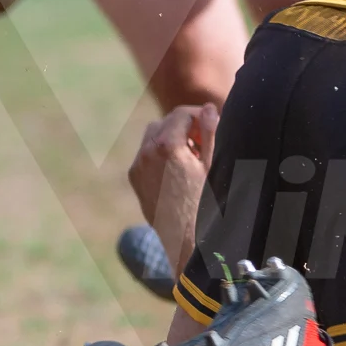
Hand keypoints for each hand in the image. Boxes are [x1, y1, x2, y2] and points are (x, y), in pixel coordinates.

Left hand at [128, 102, 218, 235]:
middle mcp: (148, 152)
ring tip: (189, 156)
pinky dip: (159, 153)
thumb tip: (207, 108)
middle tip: (201, 141)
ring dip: (170, 138)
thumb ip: (208, 133)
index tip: (209, 124)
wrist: (184, 237)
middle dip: (183, 126)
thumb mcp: (211, 165)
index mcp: (169, 146)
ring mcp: (138, 165)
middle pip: (165, 122)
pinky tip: (176, 170)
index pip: (181, 114)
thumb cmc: (205, 202)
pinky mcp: (135, 177)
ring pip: (152, 136)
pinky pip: (145, 154)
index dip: (197, 115)